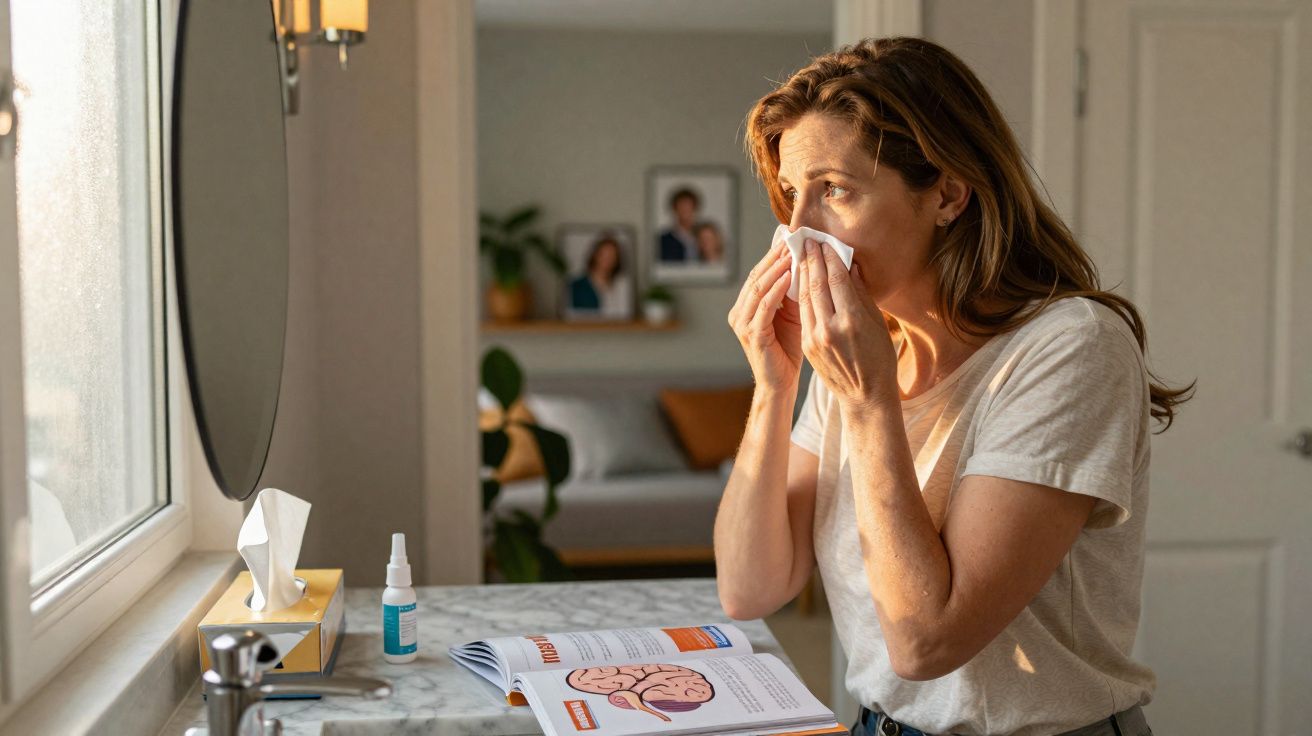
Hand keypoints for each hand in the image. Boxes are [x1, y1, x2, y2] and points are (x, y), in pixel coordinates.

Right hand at [728, 240, 802, 390]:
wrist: (781, 383)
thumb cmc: (788, 350)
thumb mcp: (792, 314)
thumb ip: (793, 291)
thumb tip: (806, 262)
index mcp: (746, 306)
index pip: (759, 274)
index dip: (774, 255)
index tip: (791, 237)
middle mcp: (739, 312)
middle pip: (756, 276)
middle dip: (774, 257)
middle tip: (791, 238)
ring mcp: (742, 324)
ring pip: (758, 288)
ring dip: (776, 268)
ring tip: (792, 252)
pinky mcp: (752, 334)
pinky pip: (764, 306)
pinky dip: (776, 288)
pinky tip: (789, 275)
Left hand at [797, 239, 899, 411]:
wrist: (865, 396)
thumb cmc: (879, 358)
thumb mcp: (877, 324)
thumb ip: (860, 294)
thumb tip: (849, 265)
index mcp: (852, 321)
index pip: (836, 280)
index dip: (829, 258)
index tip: (824, 241)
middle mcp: (830, 328)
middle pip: (816, 285)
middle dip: (811, 259)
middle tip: (808, 240)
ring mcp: (815, 338)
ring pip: (804, 297)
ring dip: (801, 273)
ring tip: (801, 254)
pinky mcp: (807, 345)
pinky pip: (803, 313)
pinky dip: (799, 293)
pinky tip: (799, 280)